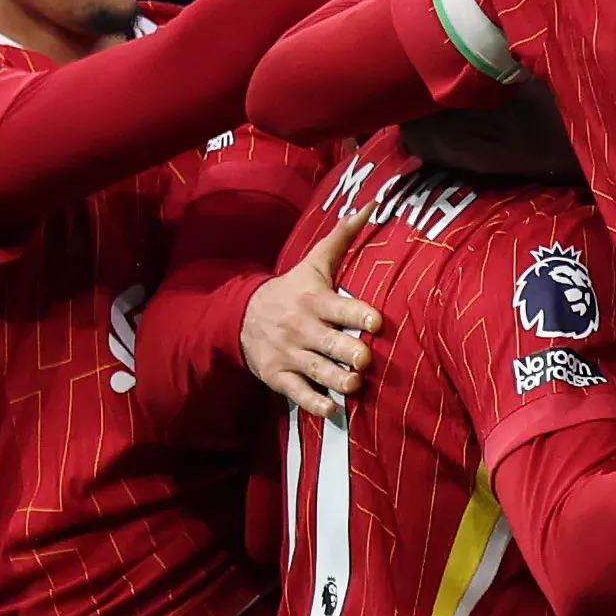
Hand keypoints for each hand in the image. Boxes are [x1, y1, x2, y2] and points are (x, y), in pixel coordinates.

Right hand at [244, 212, 379, 415]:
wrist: (240, 316)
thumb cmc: (292, 289)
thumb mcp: (313, 264)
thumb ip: (342, 237)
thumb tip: (370, 205)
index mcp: (314, 300)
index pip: (340, 309)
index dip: (359, 316)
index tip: (376, 322)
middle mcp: (301, 328)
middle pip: (331, 344)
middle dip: (350, 353)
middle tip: (365, 358)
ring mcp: (289, 354)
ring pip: (317, 370)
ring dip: (338, 380)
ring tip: (354, 384)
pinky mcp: (278, 376)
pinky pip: (298, 393)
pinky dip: (314, 404)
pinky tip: (332, 410)